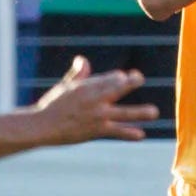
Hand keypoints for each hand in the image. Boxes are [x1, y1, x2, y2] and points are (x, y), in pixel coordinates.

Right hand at [33, 57, 157, 142]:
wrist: (42, 126)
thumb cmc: (53, 105)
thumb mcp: (66, 87)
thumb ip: (79, 74)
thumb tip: (83, 59)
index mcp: (87, 86)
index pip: (109, 78)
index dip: (119, 77)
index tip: (125, 77)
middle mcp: (94, 99)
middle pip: (116, 88)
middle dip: (129, 83)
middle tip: (139, 78)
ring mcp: (97, 115)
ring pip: (123, 113)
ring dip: (139, 113)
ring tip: (154, 113)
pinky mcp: (96, 130)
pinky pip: (116, 132)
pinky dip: (128, 134)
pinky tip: (141, 135)